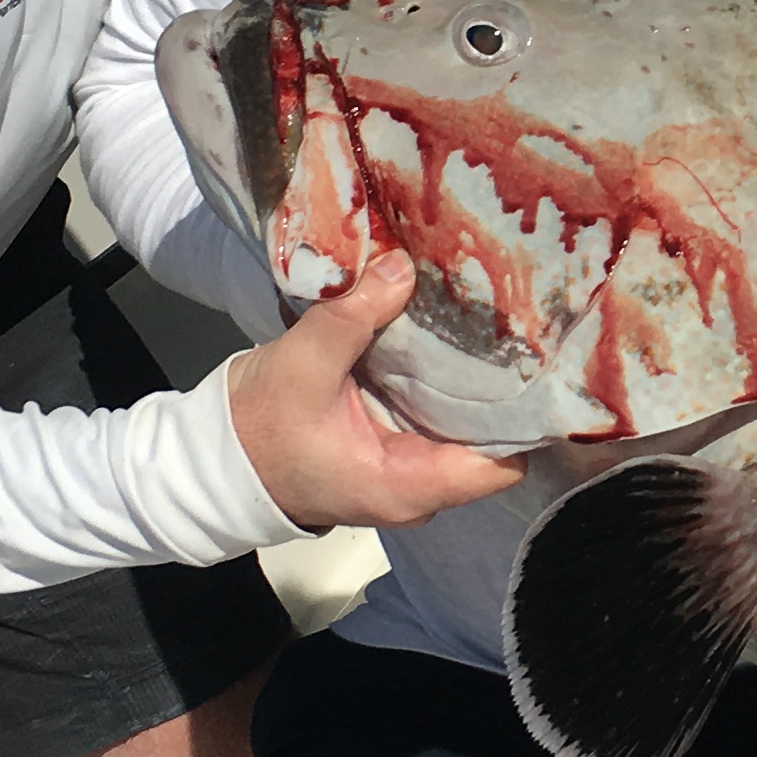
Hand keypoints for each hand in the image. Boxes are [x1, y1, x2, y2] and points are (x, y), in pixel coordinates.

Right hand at [226, 250, 524, 530]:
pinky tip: (456, 333)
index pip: (503, 463)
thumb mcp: (300, 367)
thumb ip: (352, 317)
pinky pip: (439, 414)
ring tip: (500, 318)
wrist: (214, 456)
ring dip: (476, 379)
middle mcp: (421, 488)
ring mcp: (409, 469)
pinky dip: (447, 379)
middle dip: (506, 385)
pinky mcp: (395, 444)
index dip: (527, 417)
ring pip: (466, 424)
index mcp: (408, 487)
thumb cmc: (257, 429)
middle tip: (526, 322)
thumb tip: (401, 268)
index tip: (542, 360)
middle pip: (491, 439)